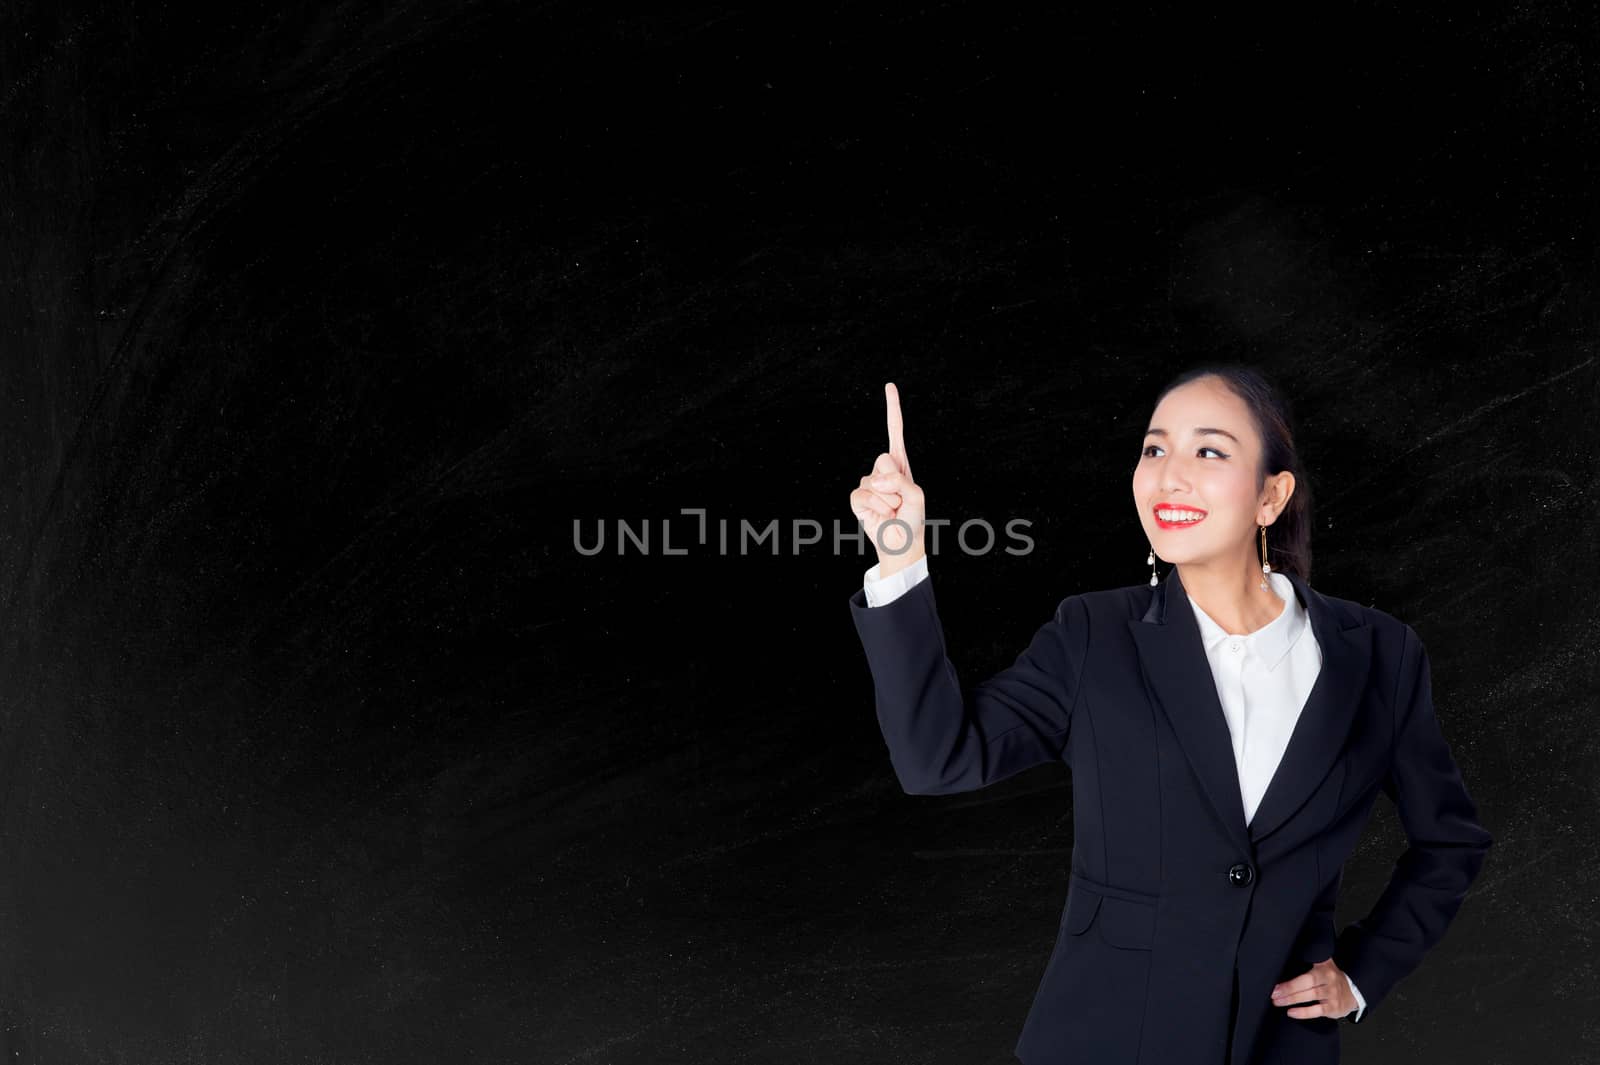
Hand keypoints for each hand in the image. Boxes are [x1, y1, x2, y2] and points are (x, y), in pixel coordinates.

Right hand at [848, 382, 925, 576]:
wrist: (901, 542)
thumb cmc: (912, 518)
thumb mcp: (916, 496)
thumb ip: (899, 482)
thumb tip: (873, 480)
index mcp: (900, 464)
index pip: (895, 432)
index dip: (892, 409)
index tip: (889, 386)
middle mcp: (883, 470)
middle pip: (884, 460)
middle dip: (895, 482)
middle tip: (900, 500)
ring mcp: (868, 483)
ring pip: (875, 482)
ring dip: (888, 500)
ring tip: (892, 510)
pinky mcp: (857, 498)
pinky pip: (863, 495)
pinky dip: (875, 507)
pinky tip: (879, 514)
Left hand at [1270, 957, 1355, 1019]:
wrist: (1353, 994)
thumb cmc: (1332, 978)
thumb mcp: (1324, 964)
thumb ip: (1311, 958)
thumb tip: (1288, 954)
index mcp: (1324, 969)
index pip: (1306, 974)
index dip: (1291, 981)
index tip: (1276, 985)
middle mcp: (1329, 981)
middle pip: (1307, 984)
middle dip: (1288, 989)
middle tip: (1273, 994)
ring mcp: (1332, 995)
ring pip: (1311, 997)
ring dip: (1292, 1000)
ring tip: (1278, 1002)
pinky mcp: (1333, 1008)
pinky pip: (1317, 1011)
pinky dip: (1304, 1013)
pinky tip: (1292, 1012)